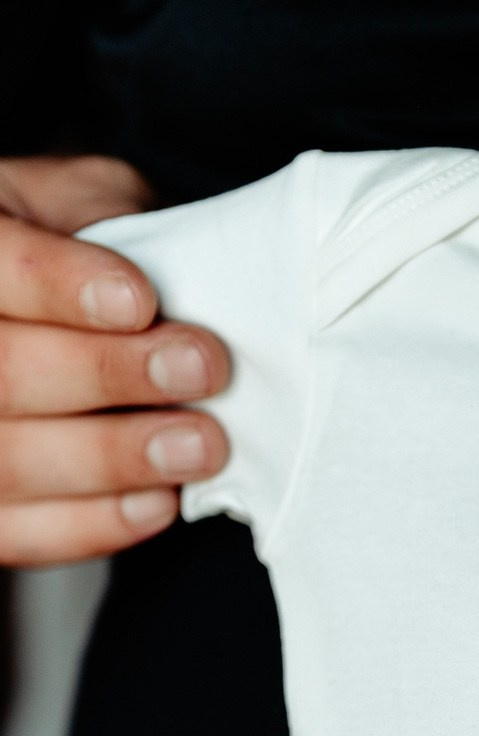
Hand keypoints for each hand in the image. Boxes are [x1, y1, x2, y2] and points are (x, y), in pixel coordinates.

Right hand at [0, 154, 228, 565]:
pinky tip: (157, 503)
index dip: (59, 286)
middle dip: (108, 374)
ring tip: (200, 445)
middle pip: (3, 373)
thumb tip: (164, 263)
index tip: (139, 301)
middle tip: (201, 368)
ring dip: (114, 457)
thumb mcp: (75, 200)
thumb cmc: (63, 251)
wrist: (35, 321)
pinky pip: (21, 534)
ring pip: (10, 460)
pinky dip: (92, 525)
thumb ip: (104, 216)